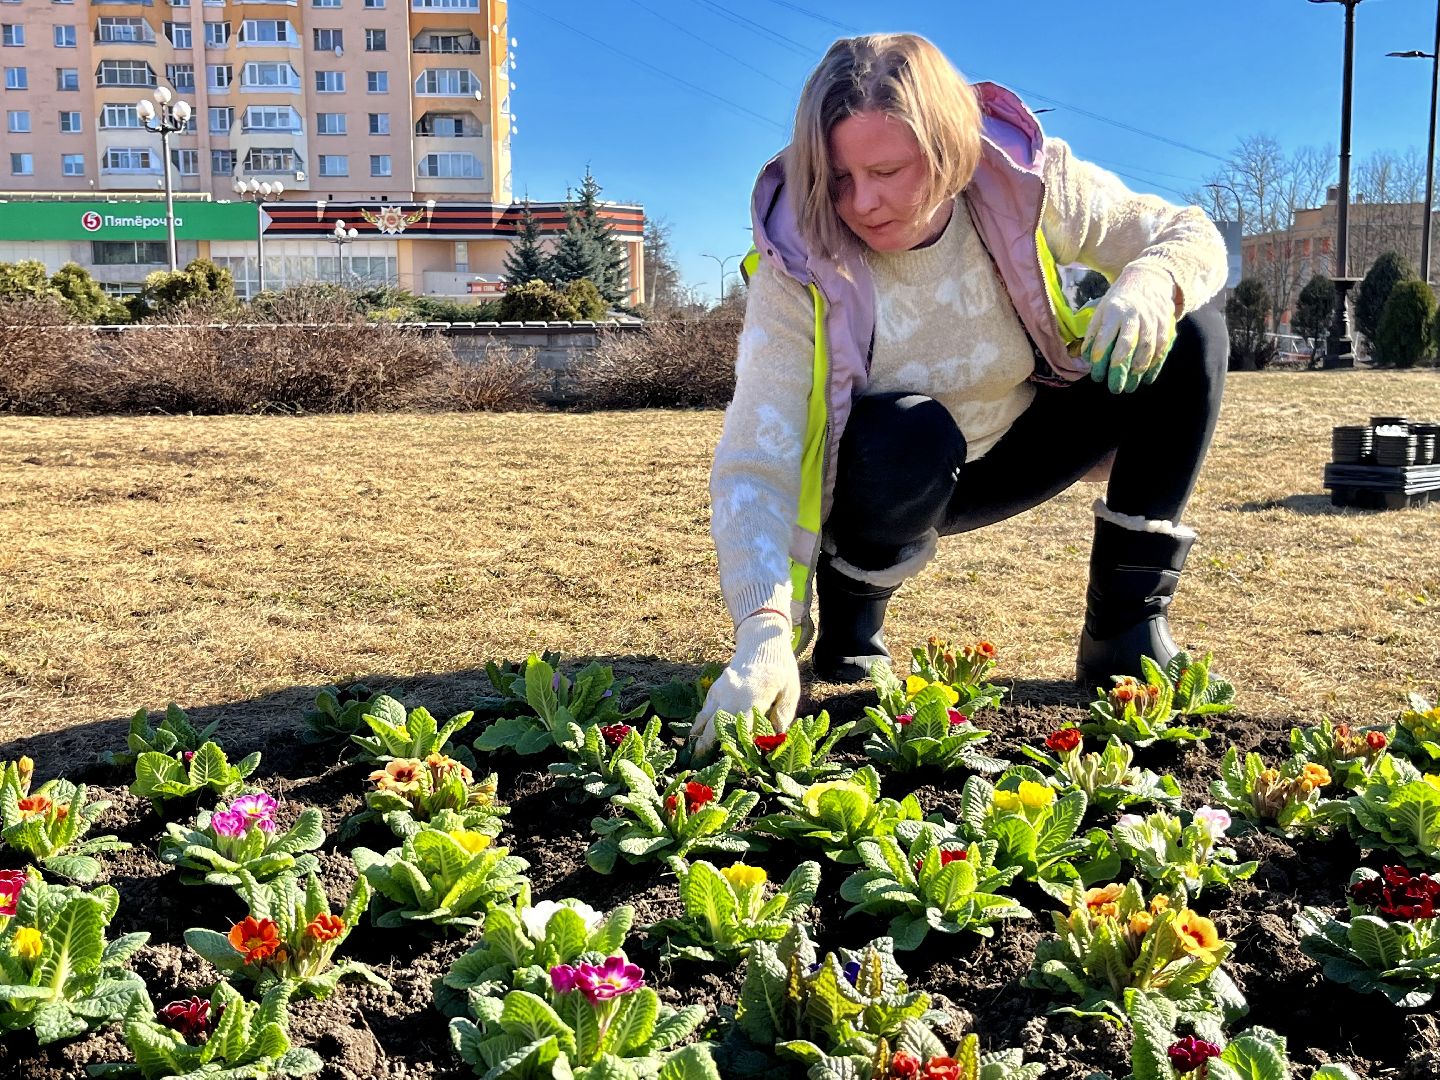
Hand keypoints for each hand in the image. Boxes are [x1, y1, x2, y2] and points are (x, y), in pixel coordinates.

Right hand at [686, 611, 798, 761]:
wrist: (762, 642)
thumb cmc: (780, 669)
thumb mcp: (790, 692)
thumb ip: (782, 717)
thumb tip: (776, 741)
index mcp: (751, 698)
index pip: (739, 729)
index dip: (733, 748)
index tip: (729, 765)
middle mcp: (730, 696)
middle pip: (713, 726)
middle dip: (705, 748)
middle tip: (698, 767)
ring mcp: (719, 691)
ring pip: (703, 719)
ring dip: (698, 738)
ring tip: (692, 757)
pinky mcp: (715, 688)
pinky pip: (704, 710)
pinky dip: (699, 724)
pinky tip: (696, 737)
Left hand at [1081, 264, 1178, 393]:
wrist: (1148, 279)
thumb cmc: (1119, 300)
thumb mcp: (1102, 309)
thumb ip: (1094, 332)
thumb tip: (1085, 357)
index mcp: (1114, 310)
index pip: (1106, 335)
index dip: (1100, 354)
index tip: (1096, 372)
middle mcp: (1134, 315)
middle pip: (1127, 345)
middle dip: (1120, 368)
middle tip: (1114, 388)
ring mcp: (1152, 319)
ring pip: (1147, 348)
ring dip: (1138, 370)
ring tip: (1131, 386)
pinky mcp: (1165, 324)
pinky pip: (1162, 348)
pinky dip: (1155, 365)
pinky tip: (1147, 378)